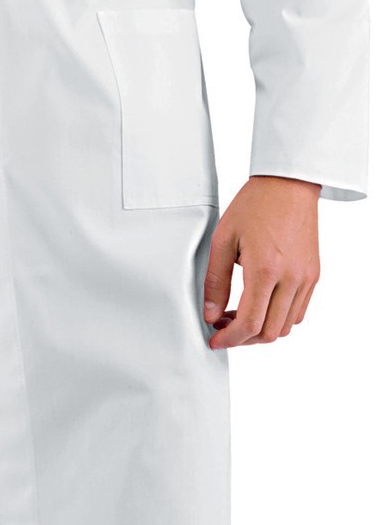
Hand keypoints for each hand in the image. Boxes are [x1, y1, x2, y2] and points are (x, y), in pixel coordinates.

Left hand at [204, 175, 320, 348]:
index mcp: (265, 270)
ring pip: (286, 326)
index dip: (230, 339)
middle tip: (223, 329)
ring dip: (261, 330)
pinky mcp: (313, 275)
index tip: (215, 340)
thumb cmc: (253, 206)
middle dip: (243, 339)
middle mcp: (291, 278)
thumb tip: (211, 315)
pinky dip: (277, 318)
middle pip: (269, 332)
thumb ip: (216, 282)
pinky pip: (298, 311)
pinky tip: (258, 305)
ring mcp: (306, 278)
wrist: (289, 185)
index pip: (250, 323)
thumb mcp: (223, 241)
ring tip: (237, 316)